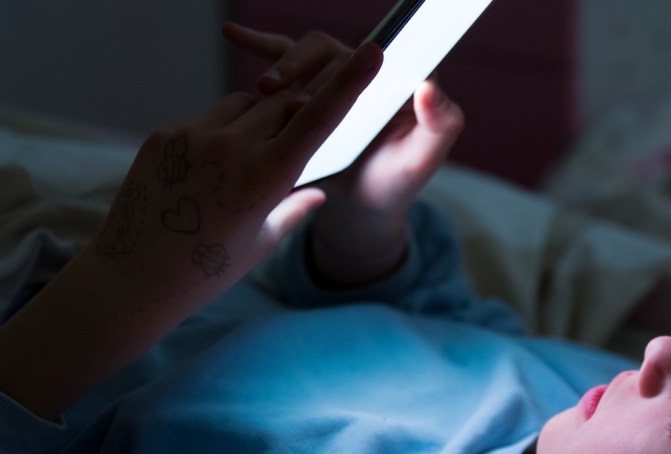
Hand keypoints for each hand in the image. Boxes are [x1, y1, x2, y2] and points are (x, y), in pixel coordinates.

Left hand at [89, 34, 383, 305]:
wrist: (131, 279)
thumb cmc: (204, 272)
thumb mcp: (261, 244)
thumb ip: (294, 210)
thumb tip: (320, 193)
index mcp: (265, 178)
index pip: (317, 117)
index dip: (349, 83)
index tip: (371, 52)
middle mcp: (231, 148)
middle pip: (283, 106)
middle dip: (296, 115)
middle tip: (292, 142)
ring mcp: (193, 137)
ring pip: (245, 105)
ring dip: (256, 121)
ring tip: (238, 169)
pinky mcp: (164, 135)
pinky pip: (206, 118)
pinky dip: (218, 134)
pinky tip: (203, 175)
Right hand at [223, 23, 464, 285]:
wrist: (359, 203)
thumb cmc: (394, 183)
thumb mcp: (421, 162)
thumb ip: (440, 127)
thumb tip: (429, 87)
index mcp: (398, 79)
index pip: (381, 55)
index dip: (360, 59)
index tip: (339, 70)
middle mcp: (364, 69)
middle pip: (333, 53)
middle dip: (305, 68)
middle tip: (284, 91)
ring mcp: (332, 75)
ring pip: (303, 55)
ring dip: (282, 66)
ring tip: (264, 88)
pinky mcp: (304, 84)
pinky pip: (280, 57)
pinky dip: (256, 42)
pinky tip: (231, 33)